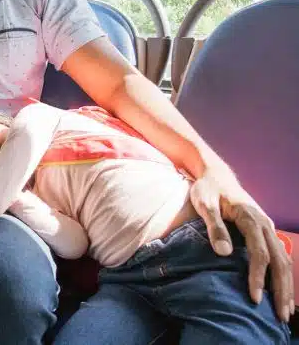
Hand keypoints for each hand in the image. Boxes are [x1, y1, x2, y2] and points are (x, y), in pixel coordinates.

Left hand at [190, 174, 294, 321]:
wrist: (215, 174)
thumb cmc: (207, 189)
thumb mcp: (205, 204)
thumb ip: (214, 227)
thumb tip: (224, 254)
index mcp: (251, 217)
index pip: (259, 252)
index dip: (258, 276)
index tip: (253, 298)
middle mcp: (264, 223)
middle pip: (279, 260)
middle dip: (281, 289)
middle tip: (279, 315)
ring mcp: (267, 227)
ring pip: (283, 259)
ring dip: (285, 285)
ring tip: (284, 310)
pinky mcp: (264, 230)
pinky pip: (279, 255)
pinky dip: (283, 274)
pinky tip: (280, 291)